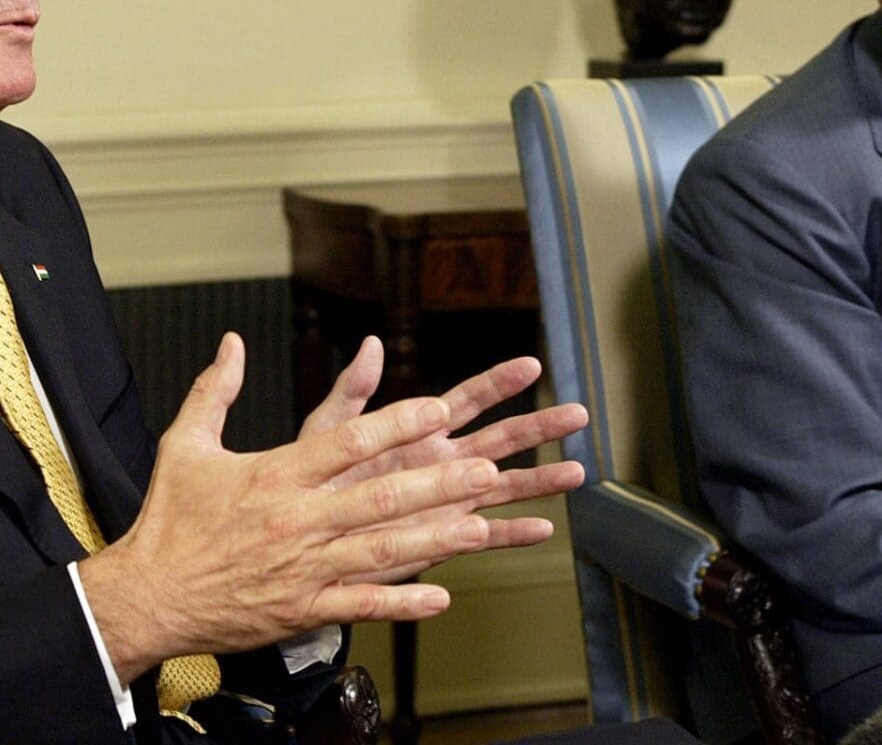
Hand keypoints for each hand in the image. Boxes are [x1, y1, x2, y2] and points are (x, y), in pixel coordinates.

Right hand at [78, 333, 586, 681]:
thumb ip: (215, 390)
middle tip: (484, 470)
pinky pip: (361, 605)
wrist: (147, 595)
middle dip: (436, 484)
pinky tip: (440, 596)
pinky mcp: (302, 609)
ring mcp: (303, 568)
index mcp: (275, 476)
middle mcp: (296, 521)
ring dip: (434, 540)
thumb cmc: (169, 520)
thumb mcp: (185, 444)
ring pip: (380, 551)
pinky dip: (401, 603)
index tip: (438, 409)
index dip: (395, 425)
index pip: (346, 444)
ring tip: (478, 526)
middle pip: (378, 498)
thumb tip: (232, 341)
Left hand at [298, 336, 588, 581]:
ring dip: (542, 480)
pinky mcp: (445, 537)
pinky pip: (487, 536)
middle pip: (503, 439)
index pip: (469, 399)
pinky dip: (513, 534)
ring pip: (506, 486)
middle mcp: (445, 462)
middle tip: (579, 413)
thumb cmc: (313, 479)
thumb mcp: (328, 432)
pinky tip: (544, 530)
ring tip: (578, 472)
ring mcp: (450, 500)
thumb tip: (372, 343)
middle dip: (541, 426)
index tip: (531, 365)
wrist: (302, 536)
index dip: (500, 382)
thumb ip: (352, 391)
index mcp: (422, 431)